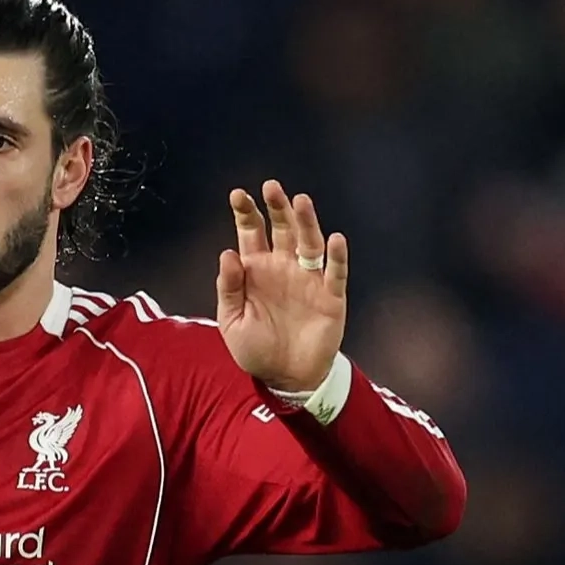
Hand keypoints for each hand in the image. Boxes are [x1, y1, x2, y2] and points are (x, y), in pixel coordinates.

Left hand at [216, 181, 349, 395]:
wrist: (285, 377)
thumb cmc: (256, 348)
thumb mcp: (232, 321)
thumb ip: (229, 288)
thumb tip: (227, 253)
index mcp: (257, 270)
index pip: (252, 233)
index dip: (246, 214)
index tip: (238, 194)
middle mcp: (284, 267)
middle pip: (282, 230)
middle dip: (277, 208)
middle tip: (271, 187)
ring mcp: (309, 279)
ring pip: (310, 243)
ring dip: (306, 222)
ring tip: (300, 201)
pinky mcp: (330, 296)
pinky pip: (335, 273)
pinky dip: (337, 257)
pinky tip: (335, 239)